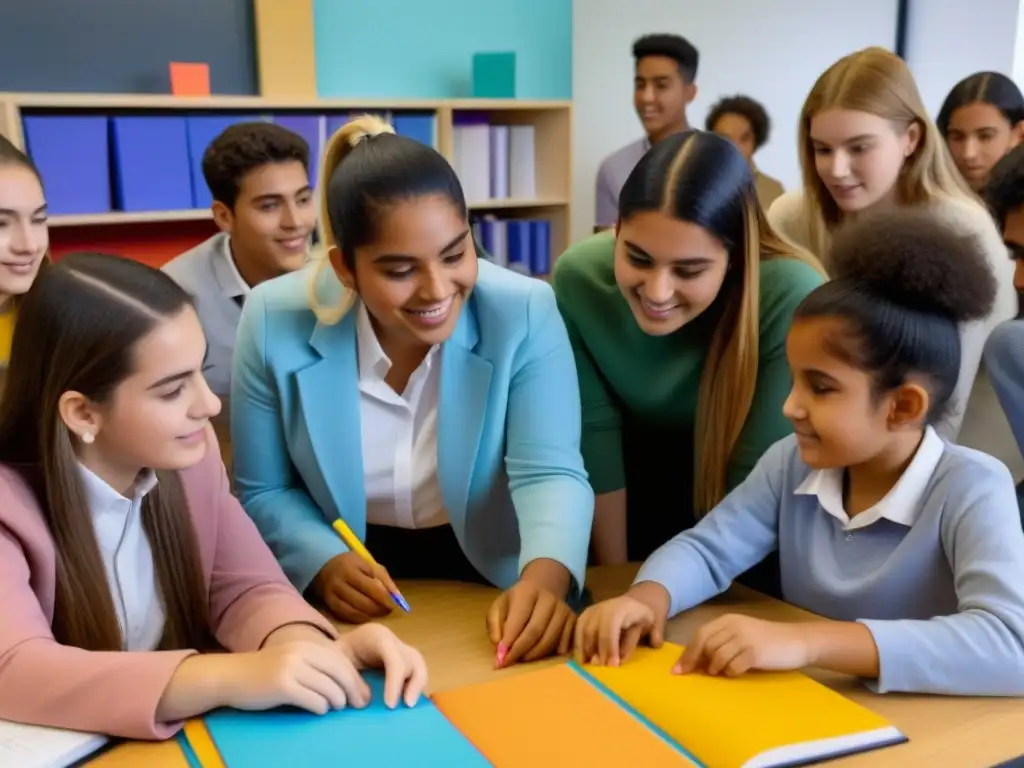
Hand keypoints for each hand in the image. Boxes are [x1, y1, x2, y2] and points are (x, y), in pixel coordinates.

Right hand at [221, 640, 371, 714]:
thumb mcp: (293, 660)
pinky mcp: (282, 685)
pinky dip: (321, 707)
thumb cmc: (265, 672)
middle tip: (359, 704)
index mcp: (307, 645)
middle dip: (354, 691)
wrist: (231, 676)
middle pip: (340, 672)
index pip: (342, 660)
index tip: (364, 694)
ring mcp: (291, 668)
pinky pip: (313, 700)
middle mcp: (301, 653)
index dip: (356, 678)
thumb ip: (316, 665)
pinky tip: (319, 710)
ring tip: (334, 707)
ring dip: (336, 702)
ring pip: (329, 688)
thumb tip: (347, 683)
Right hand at [314, 552, 398, 623]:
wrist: (325, 565)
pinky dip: (358, 619)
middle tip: (387, 611)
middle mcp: (338, 582)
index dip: (385, 598)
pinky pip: (345, 616)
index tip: (393, 604)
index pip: (372, 587)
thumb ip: (384, 579)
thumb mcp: (369, 565)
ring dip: (369, 616)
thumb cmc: (352, 565)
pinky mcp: (327, 604)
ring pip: (353, 611)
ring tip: (378, 614)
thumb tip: (398, 599)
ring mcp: (331, 594)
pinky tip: (366, 617)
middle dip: (378, 609)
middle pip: (362, 601)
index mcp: (350, 569)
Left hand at [339, 624, 428, 708]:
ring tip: (409, 707)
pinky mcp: (403, 660)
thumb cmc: (337, 653)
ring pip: (419, 665)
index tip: (390, 705)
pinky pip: (416, 672)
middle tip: (407, 705)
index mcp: (377, 637)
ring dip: (418, 687)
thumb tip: (363, 702)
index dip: (395, 682)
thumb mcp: (337, 660)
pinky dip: (415, 688)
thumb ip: (348, 678)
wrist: (341, 645)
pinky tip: (407, 703)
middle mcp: (393, 641)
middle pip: (413, 659)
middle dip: (414, 683)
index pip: (394, 659)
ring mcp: (401, 649)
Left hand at [486, 580, 575, 666]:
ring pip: (549, 641)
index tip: (499, 660)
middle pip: (535, 632)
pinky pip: (563, 645)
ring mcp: (564, 610)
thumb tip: (500, 649)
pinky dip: (550, 655)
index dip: (508, 643)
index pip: (517, 621)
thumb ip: (494, 625)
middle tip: (509, 663)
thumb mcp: (500, 607)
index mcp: (527, 592)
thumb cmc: (517, 601)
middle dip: (520, 652)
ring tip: (522, 658)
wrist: (543, 588)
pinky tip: (538, 654)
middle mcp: (549, 599)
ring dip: (533, 655)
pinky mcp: (573, 621)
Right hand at [574, 594, 664, 666]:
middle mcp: (603, 607)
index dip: (610, 647)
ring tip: (590, 668)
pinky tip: (582, 660)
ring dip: (585, 650)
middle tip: (601, 670)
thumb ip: (653, 634)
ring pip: (583, 631)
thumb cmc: (643, 617)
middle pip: (593, 630)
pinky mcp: (585, 615)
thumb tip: (653, 644)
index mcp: (621, 608)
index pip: (610, 628)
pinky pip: (577, 630)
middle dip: (597, 652)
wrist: (633, 603)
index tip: (613, 666)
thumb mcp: (653, 623)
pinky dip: (578, 646)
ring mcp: (592, 610)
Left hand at [675, 614, 814, 676]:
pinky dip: (731, 673)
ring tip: (721, 672)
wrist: (797, 640)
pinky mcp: (755, 652)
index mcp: (728, 620)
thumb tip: (696, 660)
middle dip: (697, 662)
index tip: (678, 670)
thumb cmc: (767, 640)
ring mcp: (745, 638)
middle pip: (705, 645)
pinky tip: (736, 673)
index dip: (688, 653)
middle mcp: (734, 626)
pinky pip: (734, 666)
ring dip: (715, 668)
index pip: (700, 634)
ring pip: (717, 656)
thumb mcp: (741, 634)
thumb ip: (721, 641)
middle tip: (697, 674)